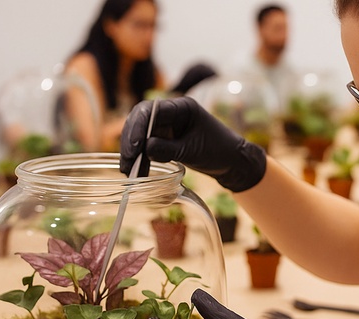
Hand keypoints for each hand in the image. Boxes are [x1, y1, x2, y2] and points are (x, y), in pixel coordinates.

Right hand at [120, 97, 266, 192]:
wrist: (231, 161)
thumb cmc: (218, 151)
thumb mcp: (193, 152)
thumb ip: (168, 149)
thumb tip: (145, 149)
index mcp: (181, 106)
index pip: (150, 110)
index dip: (137, 128)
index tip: (134, 149)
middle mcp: (171, 112)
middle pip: (140, 120)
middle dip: (130, 141)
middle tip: (127, 164)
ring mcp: (167, 125)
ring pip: (141, 133)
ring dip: (133, 151)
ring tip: (129, 171)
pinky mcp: (165, 138)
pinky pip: (147, 144)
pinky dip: (141, 156)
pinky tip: (138, 170)